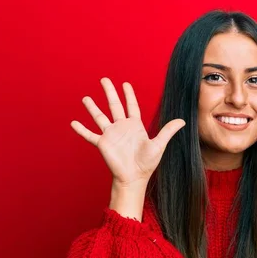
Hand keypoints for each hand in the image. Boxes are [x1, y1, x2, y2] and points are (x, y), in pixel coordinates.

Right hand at [71, 77, 185, 186]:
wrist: (134, 178)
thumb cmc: (147, 164)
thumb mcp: (159, 144)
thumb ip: (168, 131)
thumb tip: (183, 120)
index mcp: (135, 126)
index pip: (131, 106)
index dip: (129, 95)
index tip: (125, 84)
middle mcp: (122, 128)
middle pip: (114, 106)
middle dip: (109, 92)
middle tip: (104, 79)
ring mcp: (111, 135)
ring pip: (100, 117)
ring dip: (92, 108)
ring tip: (86, 98)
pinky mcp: (102, 144)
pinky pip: (90, 135)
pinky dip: (81, 129)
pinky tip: (73, 123)